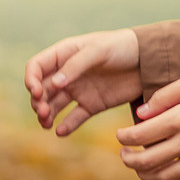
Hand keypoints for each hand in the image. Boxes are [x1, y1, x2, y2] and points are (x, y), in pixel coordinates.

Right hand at [25, 29, 140, 135]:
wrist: (148, 60)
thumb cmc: (122, 47)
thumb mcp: (99, 50)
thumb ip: (76, 65)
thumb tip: (54, 84)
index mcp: (64, 54)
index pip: (37, 67)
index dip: (31, 80)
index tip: (37, 92)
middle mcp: (67, 73)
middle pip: (42, 89)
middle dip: (37, 101)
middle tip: (42, 112)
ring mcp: (79, 90)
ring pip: (54, 105)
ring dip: (46, 114)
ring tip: (47, 124)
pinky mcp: (92, 104)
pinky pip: (74, 118)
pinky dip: (66, 126)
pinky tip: (60, 132)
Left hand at [117, 71, 179, 179]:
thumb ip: (165, 96)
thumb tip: (141, 113)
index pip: (142, 134)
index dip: (124, 137)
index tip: (120, 135)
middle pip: (148, 161)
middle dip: (129, 159)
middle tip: (124, 153)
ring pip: (165, 178)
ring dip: (146, 175)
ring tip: (139, 167)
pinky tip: (165, 176)